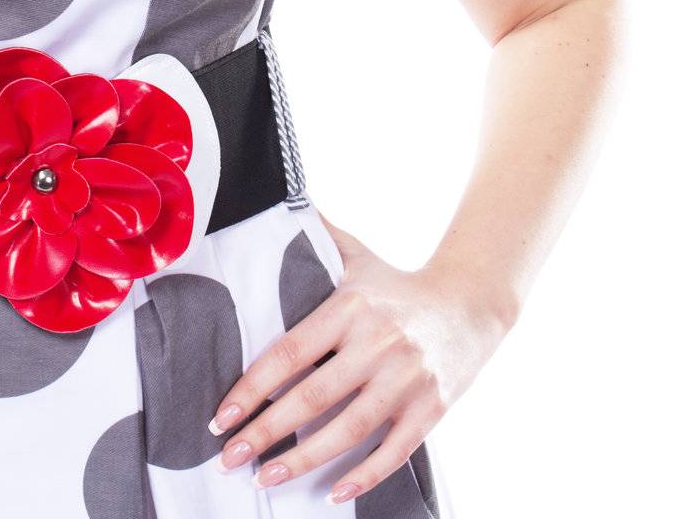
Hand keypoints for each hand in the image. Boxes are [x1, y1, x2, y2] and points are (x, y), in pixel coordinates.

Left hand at [207, 211, 512, 504]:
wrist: (471, 303)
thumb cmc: (398, 285)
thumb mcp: (357, 256)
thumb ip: (316, 235)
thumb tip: (279, 202)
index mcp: (351, 305)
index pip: (290, 352)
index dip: (251, 388)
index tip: (220, 416)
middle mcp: (378, 341)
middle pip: (314, 396)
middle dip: (266, 431)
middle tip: (229, 457)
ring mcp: (407, 378)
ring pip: (349, 428)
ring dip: (303, 460)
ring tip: (265, 478)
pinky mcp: (431, 408)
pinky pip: (393, 450)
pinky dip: (363, 476)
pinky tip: (332, 493)